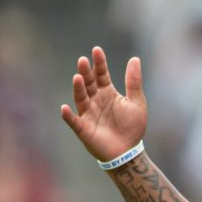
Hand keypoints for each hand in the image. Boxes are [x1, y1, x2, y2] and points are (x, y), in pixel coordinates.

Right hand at [61, 47, 147, 163]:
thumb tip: (135, 59)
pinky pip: (74, 121)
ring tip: (77, 77)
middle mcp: (95, 100)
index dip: (99, 63)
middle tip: (83, 61)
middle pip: (88, 83)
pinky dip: (68, 116)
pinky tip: (64, 108)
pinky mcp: (84, 129)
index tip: (97, 50)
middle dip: (86, 72)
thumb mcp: (137, 102)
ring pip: (81, 98)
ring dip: (78, 88)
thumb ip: (133, 82)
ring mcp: (88, 114)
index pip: (101, 74)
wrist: (129, 152)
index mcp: (107, 93)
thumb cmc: (132, 127)